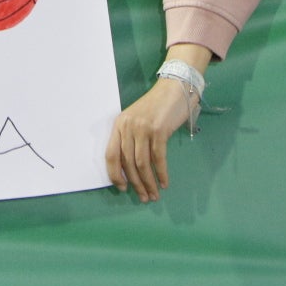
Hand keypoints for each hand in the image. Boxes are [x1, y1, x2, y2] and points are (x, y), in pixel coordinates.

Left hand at [106, 79, 193, 200]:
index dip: (115, 174)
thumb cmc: (157, 106)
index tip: (123, 188)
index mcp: (119, 125)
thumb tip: (131, 168)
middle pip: (127, 162)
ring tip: (154, 195)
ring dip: (148, 182)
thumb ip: (132, 138)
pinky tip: (164, 183)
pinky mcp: (159, 130)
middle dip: (136, 184)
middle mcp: (127, 126)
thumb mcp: (137, 120)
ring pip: (142, 163)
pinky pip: (158, 158)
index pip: (110, 155)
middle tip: (144, 197)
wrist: (175, 88)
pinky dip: (161, 173)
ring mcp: (142, 128)